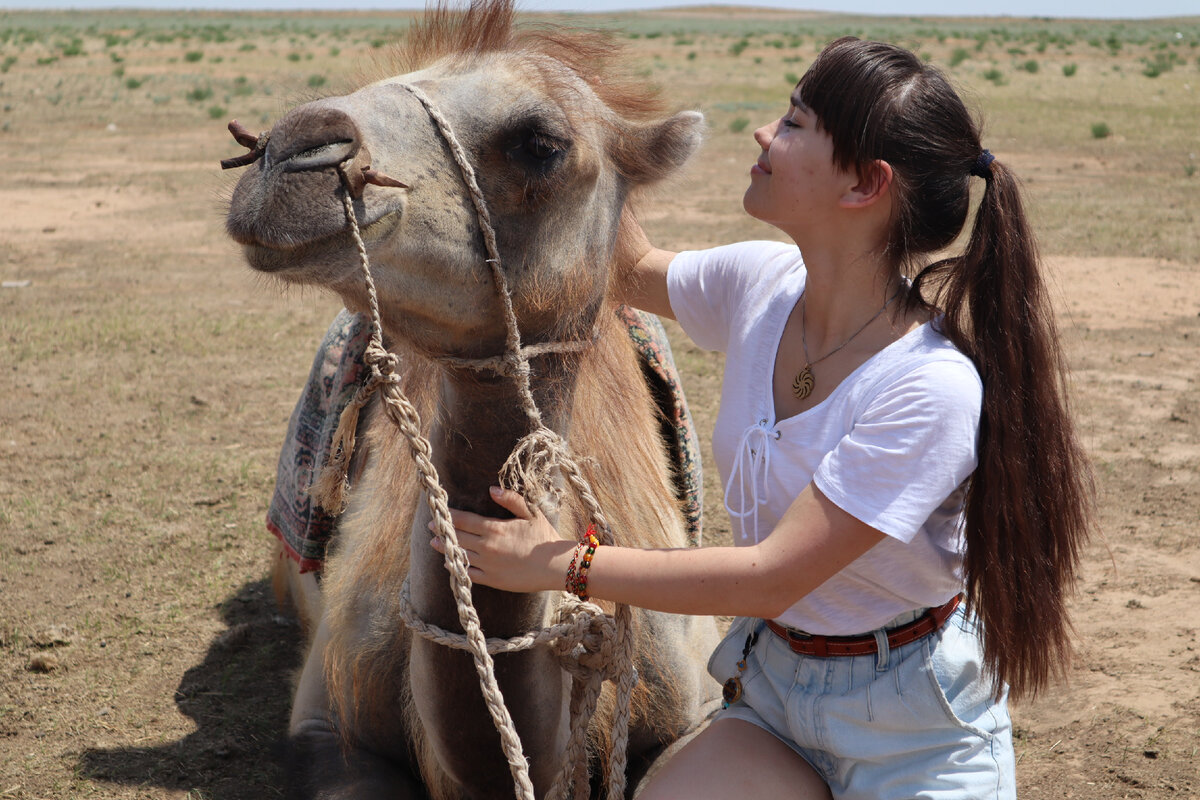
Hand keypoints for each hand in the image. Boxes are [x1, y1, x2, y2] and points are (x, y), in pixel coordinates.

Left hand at [431, 486, 575, 593]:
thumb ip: (511, 500)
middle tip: (431, 527)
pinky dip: (457, 567)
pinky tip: (451, 563)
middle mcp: (487, 547)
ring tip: (435, 543)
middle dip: (443, 531)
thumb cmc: (544, 538)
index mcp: (495, 529)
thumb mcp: (531, 513)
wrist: (555, 566)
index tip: (439, 513)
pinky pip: (468, 573)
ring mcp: (488, 565)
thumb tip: (491, 489)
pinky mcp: (492, 580)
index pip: (465, 520)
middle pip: (458, 537)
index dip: (450, 516)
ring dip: (446, 548)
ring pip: (460, 555)